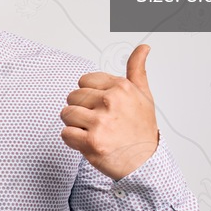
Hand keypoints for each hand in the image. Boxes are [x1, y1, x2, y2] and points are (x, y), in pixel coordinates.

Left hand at [60, 45, 158, 179]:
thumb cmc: (141, 129)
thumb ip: (137, 69)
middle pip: (73, 97)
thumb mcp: (144, 96)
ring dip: (75, 125)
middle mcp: (110, 101)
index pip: (84, 80)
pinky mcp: (91, 142)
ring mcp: (100, 122)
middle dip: (81, 110)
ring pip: (66, 114)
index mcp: (121, 87)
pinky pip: (65, 134)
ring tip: (93, 132)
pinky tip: (88, 143)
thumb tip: (143, 47)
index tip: (102, 107)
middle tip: (99, 123)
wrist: (145, 163)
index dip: (90, 96)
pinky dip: (72, 141)